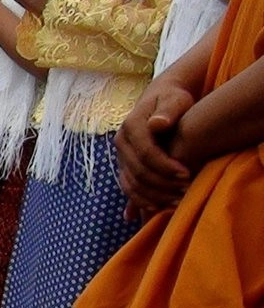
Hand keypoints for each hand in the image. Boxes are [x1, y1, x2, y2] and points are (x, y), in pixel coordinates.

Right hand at [115, 74, 195, 217]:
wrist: (160, 101)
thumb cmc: (173, 99)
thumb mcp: (174, 99)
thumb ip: (168, 110)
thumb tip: (157, 124)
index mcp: (131, 126)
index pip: (145, 153)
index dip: (165, 166)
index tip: (187, 174)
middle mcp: (121, 142)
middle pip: (138, 172)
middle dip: (163, 184)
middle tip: (187, 190)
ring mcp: (120, 156)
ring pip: (131, 184)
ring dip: (153, 196)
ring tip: (177, 202)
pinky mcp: (124, 166)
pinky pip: (128, 188)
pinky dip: (140, 201)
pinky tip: (156, 209)